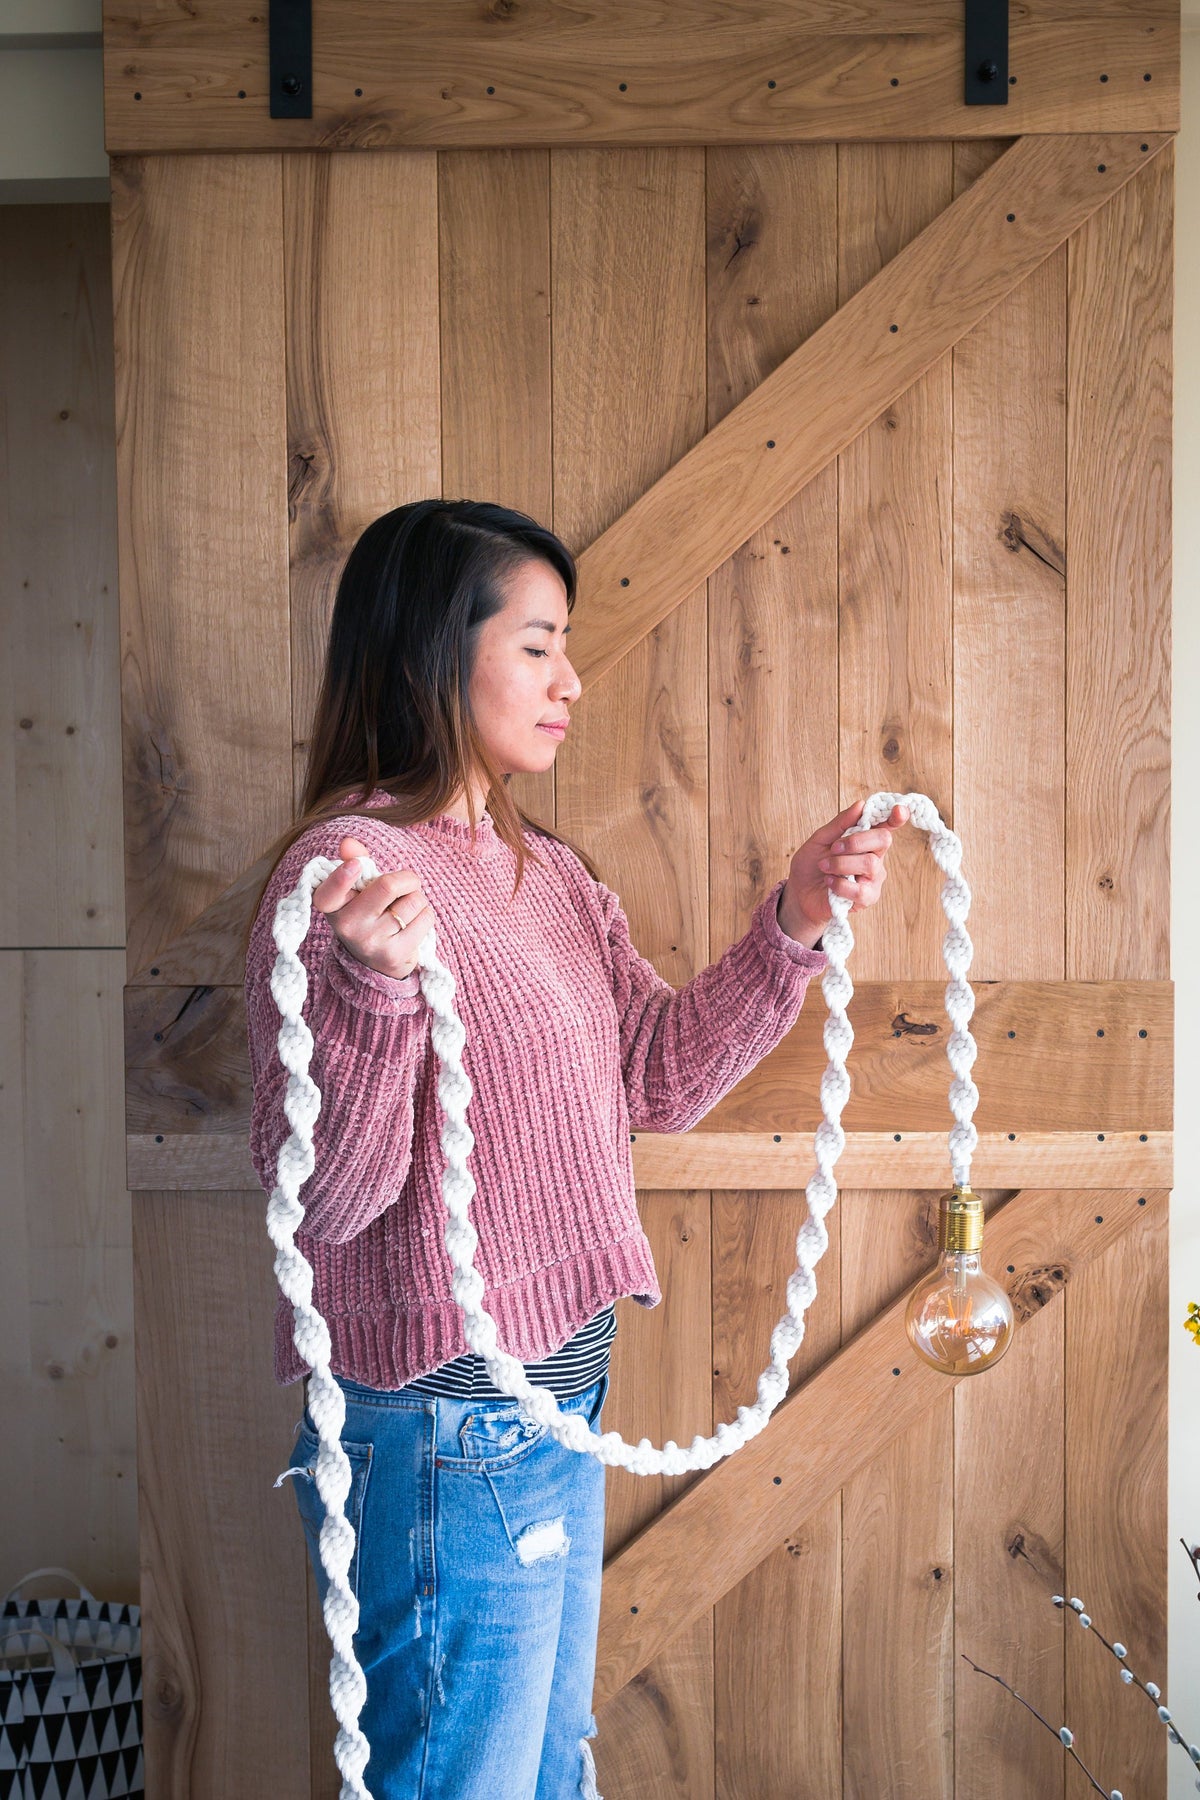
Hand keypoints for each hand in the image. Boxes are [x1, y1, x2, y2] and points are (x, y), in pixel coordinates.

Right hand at [312, 836, 436, 980]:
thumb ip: (353, 862)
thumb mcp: (355, 890)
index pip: (330, 892)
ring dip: (417, 898)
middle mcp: (347, 926)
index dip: (342, 877)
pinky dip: (425, 914)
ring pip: (412, 901)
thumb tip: (348, 843)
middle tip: (406, 884)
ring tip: (404, 909)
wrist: (374, 963)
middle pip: (387, 886)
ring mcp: (370, 942)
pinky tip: (411, 923)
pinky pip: (425, 918)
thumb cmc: (367, 914)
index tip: (355, 866)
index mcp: (331, 906)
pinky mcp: (393, 955)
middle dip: (407, 879)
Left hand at [778, 800, 910, 943]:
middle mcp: (875, 857)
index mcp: (866, 840)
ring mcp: (873, 879)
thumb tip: (861, 804)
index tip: (898, 809)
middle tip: (834, 848)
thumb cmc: (812, 864)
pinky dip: (840, 884)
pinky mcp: (867, 898)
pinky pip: (860, 889)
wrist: (799, 892)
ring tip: (824, 867)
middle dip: (856, 841)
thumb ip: (840, 823)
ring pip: (870, 864)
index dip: (896, 817)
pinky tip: (829, 883)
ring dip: (841, 863)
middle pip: (883, 840)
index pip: (887, 826)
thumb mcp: (820, 839)